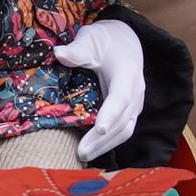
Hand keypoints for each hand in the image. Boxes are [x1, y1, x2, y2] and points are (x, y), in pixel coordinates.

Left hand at [56, 18, 146, 160]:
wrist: (126, 41)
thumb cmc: (105, 40)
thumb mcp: (90, 38)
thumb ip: (77, 49)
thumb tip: (58, 53)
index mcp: (128, 72)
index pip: (121, 96)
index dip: (111, 113)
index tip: (99, 128)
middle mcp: (136, 91)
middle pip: (123, 120)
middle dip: (103, 139)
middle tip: (80, 152)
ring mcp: (136, 103)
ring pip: (126, 130)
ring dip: (106, 145)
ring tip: (84, 156)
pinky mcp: (131, 111)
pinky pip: (123, 130)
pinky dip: (109, 143)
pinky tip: (92, 150)